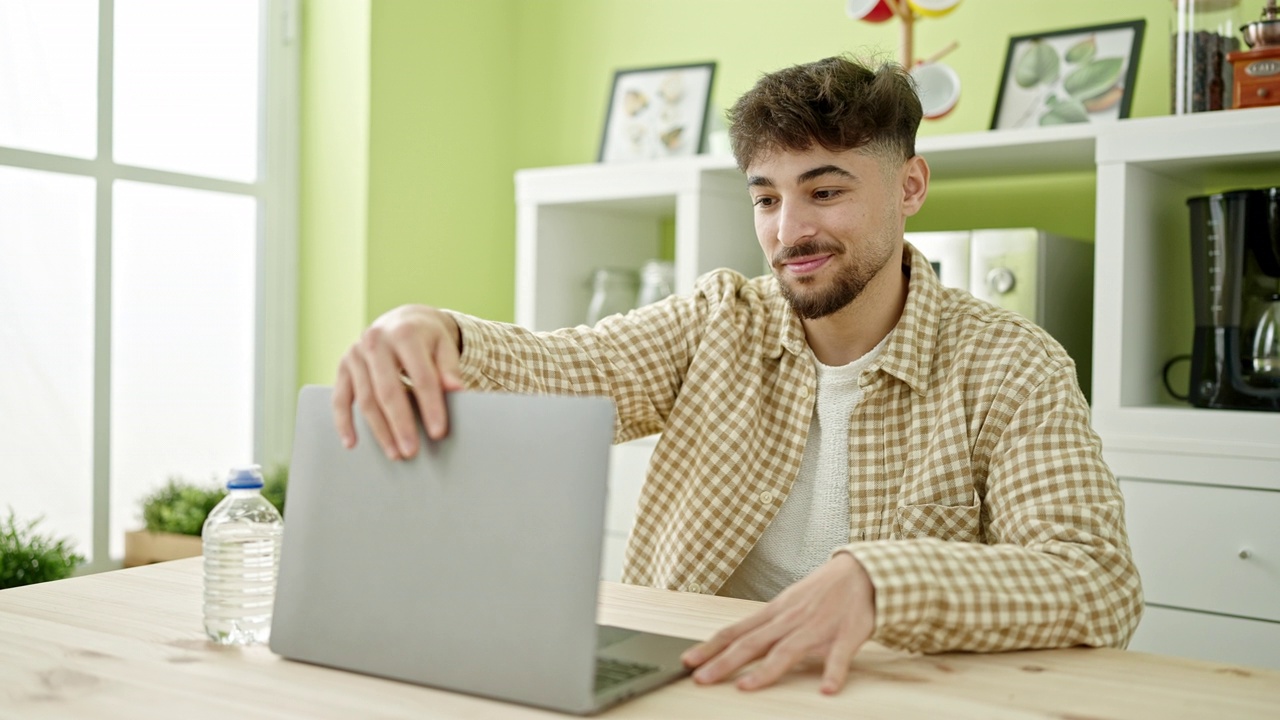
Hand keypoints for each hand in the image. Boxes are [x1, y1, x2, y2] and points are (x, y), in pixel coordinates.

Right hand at [334, 304, 462, 457]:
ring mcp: (356, 354)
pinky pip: (340, 398)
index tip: (438, 432)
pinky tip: (352, 443)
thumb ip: (449, 367)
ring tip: (395, 453)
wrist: (402, 320)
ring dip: (379, 430)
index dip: (431, 406)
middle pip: (388, 390)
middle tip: (412, 451)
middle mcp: (376, 341)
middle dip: (401, 424)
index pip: (421, 376)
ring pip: (366, 399)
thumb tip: (456, 390)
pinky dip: (344, 422)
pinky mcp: (343, 366)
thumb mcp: (444, 346)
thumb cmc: (427, 339)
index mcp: (405, 334)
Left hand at [680, 552, 874, 694]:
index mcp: (774, 614)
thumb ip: (764, 627)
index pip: (735, 632)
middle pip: (752, 643)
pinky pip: (839, 656)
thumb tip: (734, 644)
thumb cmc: (819, 592)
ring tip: (746, 686)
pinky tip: (826, 689)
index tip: (687, 661)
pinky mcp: (846, 635)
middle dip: (724, 662)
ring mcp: (816, 628)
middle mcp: (789, 621)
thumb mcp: (786, 604)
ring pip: (787, 650)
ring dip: (766, 670)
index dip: (710, 647)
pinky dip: (833, 672)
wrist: (860, 572)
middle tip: (701, 679)